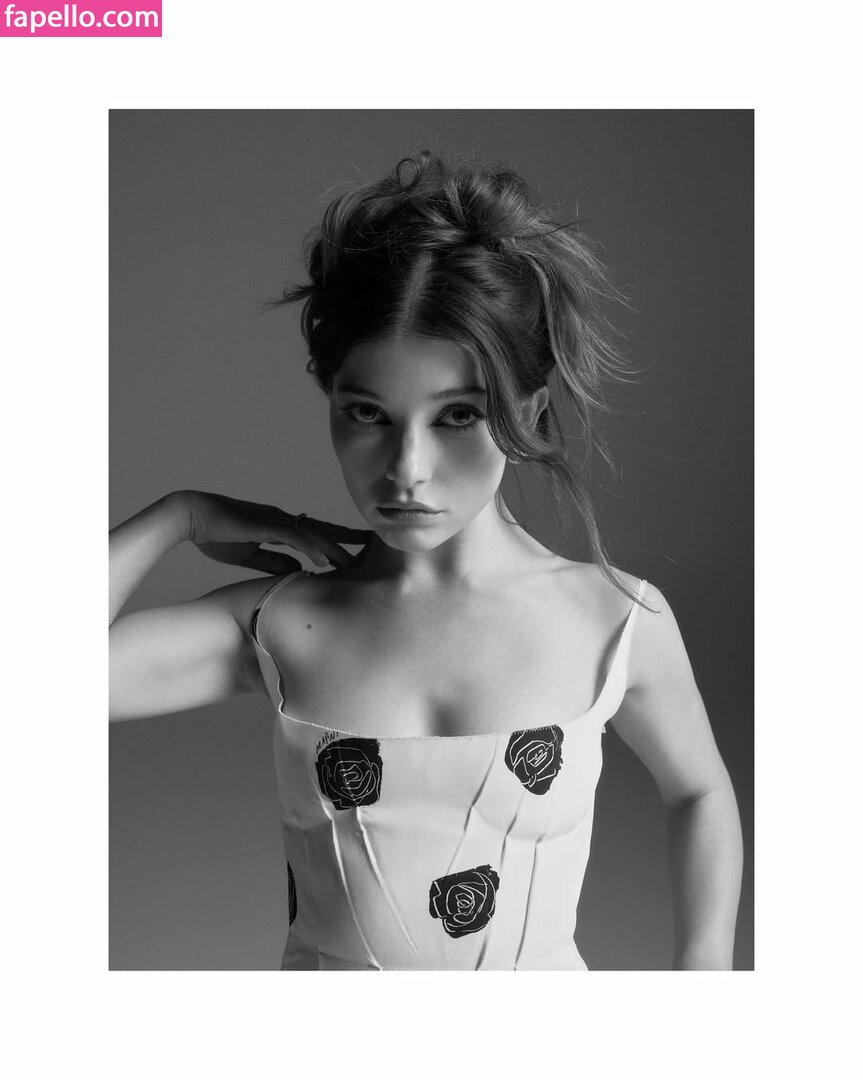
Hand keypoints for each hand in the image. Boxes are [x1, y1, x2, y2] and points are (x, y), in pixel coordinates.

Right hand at [173, 490, 371, 573]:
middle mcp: (282, 521)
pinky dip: (309, 547)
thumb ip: (274, 561)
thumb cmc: (217, 534)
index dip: (339, 540)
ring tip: (353, 562)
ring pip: (311, 534)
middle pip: (322, 530)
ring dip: (333, 547)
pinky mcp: (263, 524)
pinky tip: (323, 559)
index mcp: (280, 527)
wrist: (191, 516)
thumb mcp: (252, 554)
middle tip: (374, 548)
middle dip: (348, 539)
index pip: (316, 534)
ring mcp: (274, 521)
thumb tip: (298, 571)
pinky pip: (291, 536)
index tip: (360, 549)